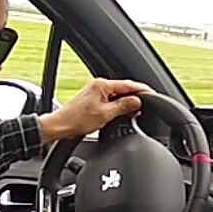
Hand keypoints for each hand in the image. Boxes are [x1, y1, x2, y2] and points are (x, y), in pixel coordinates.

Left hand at [38, 77, 153, 142]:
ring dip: (128, 102)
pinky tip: (124, 113)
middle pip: (124, 89)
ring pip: (118, 95)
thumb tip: (137, 101)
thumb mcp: (105, 114)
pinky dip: (120, 105)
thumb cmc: (77, 120)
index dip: (143, 90)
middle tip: (148, 105)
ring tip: (137, 110)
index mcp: (103, 85)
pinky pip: (112, 99)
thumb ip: (124, 106)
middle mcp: (99, 85)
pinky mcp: (94, 100)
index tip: (153, 95)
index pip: (129, 85)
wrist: (60, 126)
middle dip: (136, 96)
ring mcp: (96, 92)